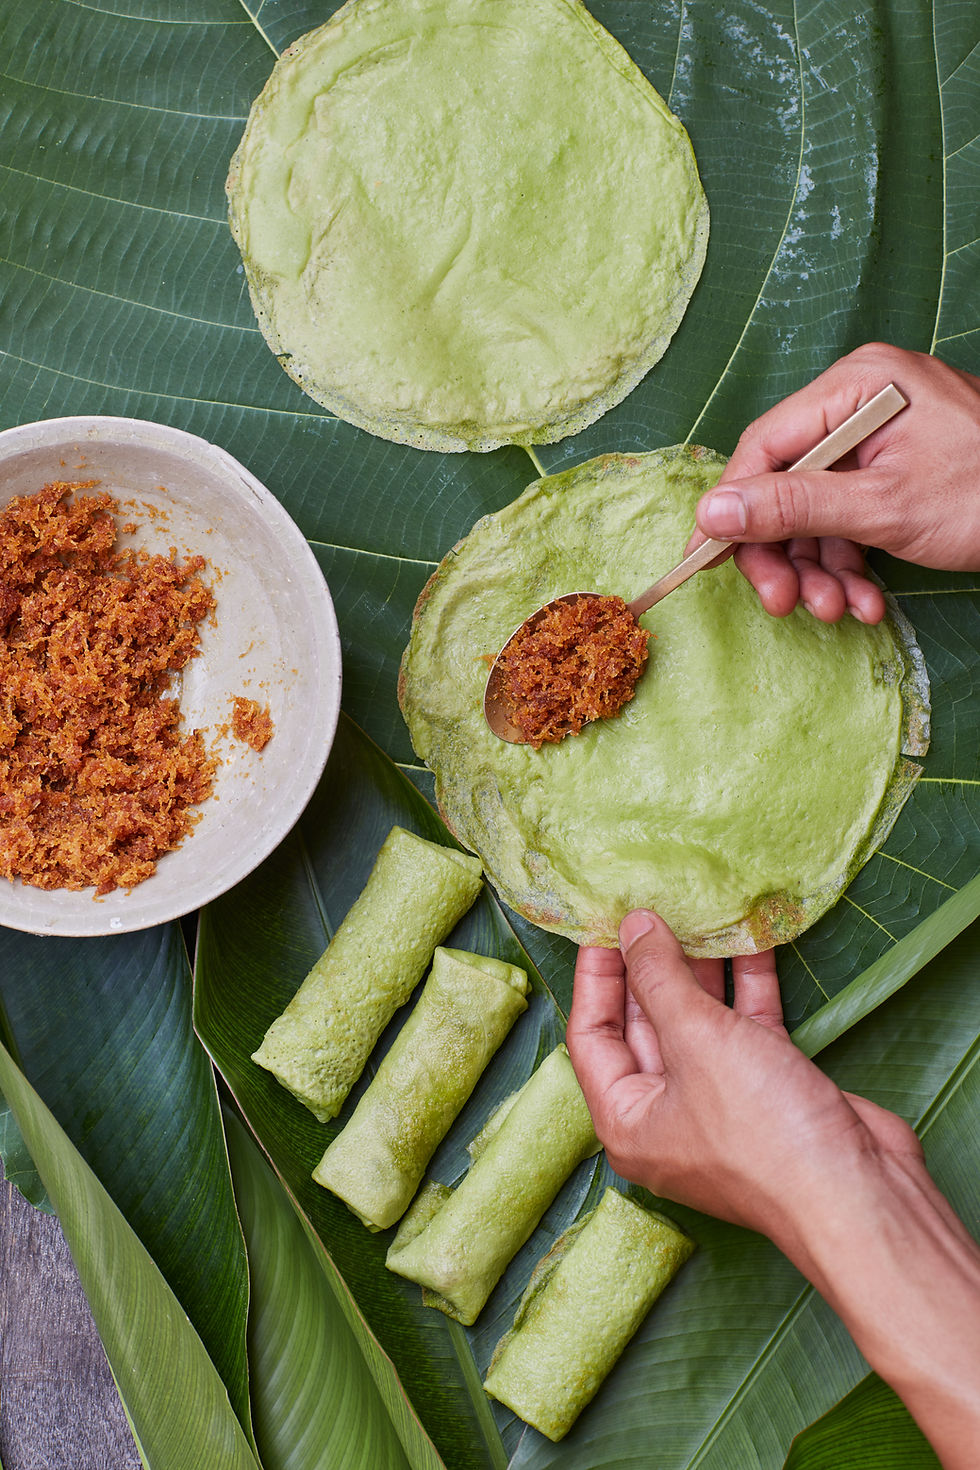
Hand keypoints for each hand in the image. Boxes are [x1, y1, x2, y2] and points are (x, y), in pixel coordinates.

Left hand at [566, 909, 917, 1238]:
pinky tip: (753, 938)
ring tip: (700, 910)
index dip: (597, 975)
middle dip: (651, 964)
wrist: (860, 1197)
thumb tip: (632, 926)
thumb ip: (660, 978)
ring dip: (702, 968)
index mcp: (627, 1120)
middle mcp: (667, 1114)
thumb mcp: (697, 1040)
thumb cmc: (761, 1129)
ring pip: (699, 1022)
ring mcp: (720, 1103)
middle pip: (645, 1024)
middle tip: (654, 904)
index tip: (607, 919)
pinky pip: (747, 1027)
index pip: (592, 1034)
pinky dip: (748, 986)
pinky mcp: (769, 1091)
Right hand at [687, 343, 979, 622]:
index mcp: (855, 386)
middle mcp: (861, 404)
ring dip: (820, 571)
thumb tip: (712, 513)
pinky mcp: (896, 472)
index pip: (764, 446)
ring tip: (840, 613)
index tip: (707, 561)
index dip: (732, 508)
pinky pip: (851, 517)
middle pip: (786, 482)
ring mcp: (881, 438)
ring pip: (816, 511)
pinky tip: (866, 602)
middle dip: (784, 553)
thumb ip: (792, 508)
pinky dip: (852, 565)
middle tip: (784, 604)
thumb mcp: (882, 508)